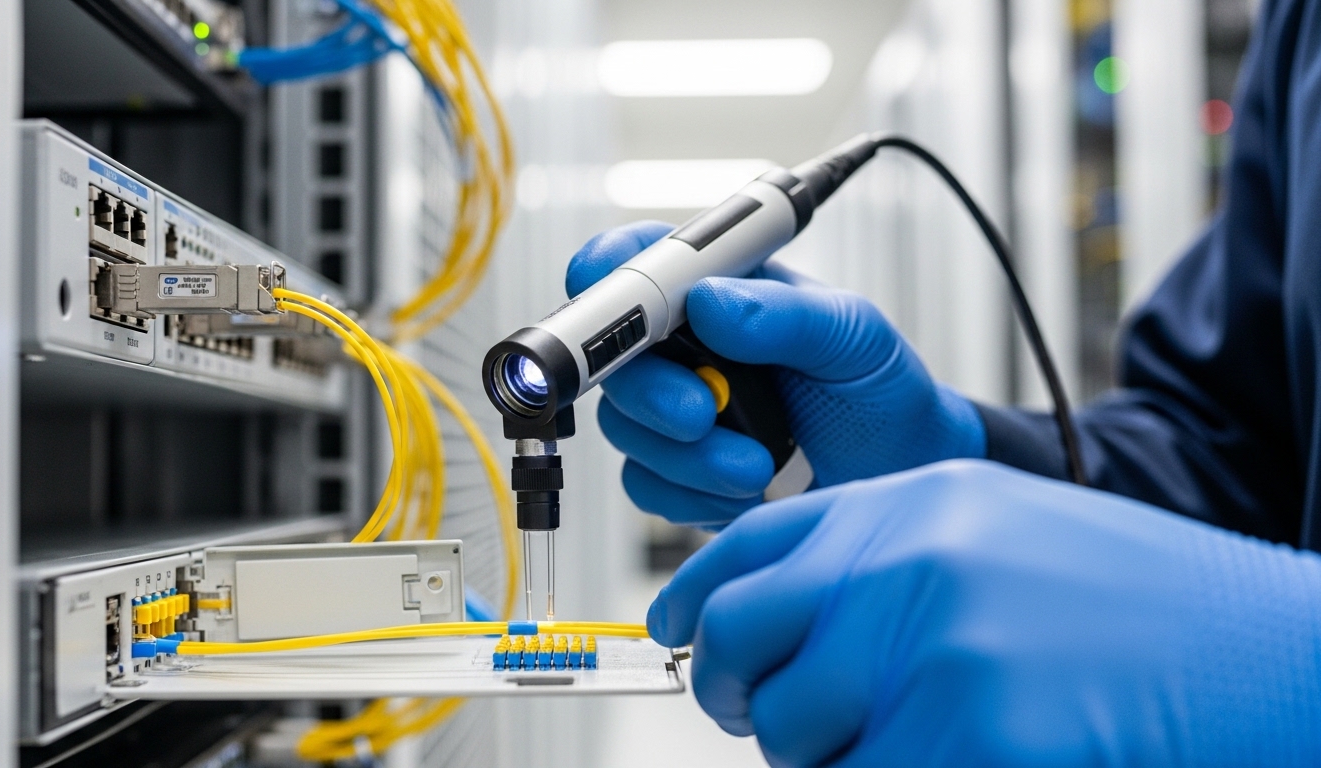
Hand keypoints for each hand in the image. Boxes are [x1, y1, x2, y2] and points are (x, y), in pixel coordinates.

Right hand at [567, 221, 984, 527]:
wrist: (899, 476)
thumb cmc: (878, 392)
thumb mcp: (852, 336)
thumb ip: (785, 314)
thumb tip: (709, 299)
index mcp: (718, 285)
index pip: (637, 258)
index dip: (607, 273)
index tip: (618, 303)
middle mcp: (684, 343)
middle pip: (613, 355)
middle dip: (651, 391)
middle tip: (699, 413)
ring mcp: (674, 407)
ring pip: (626, 427)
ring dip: (688, 454)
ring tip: (759, 464)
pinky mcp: (677, 470)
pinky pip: (647, 483)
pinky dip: (693, 492)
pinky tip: (745, 488)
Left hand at [647, 460, 1320, 766]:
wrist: (1258, 651)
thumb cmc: (1135, 604)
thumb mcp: (995, 537)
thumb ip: (885, 566)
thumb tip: (783, 627)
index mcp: (913, 505)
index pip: (747, 546)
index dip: (692, 599)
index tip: (676, 635)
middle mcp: (909, 562)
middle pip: (738, 635)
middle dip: (730, 690)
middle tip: (755, 717)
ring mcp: (936, 647)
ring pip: (789, 730)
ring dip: (812, 756)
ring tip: (880, 746)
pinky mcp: (970, 734)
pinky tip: (937, 758)